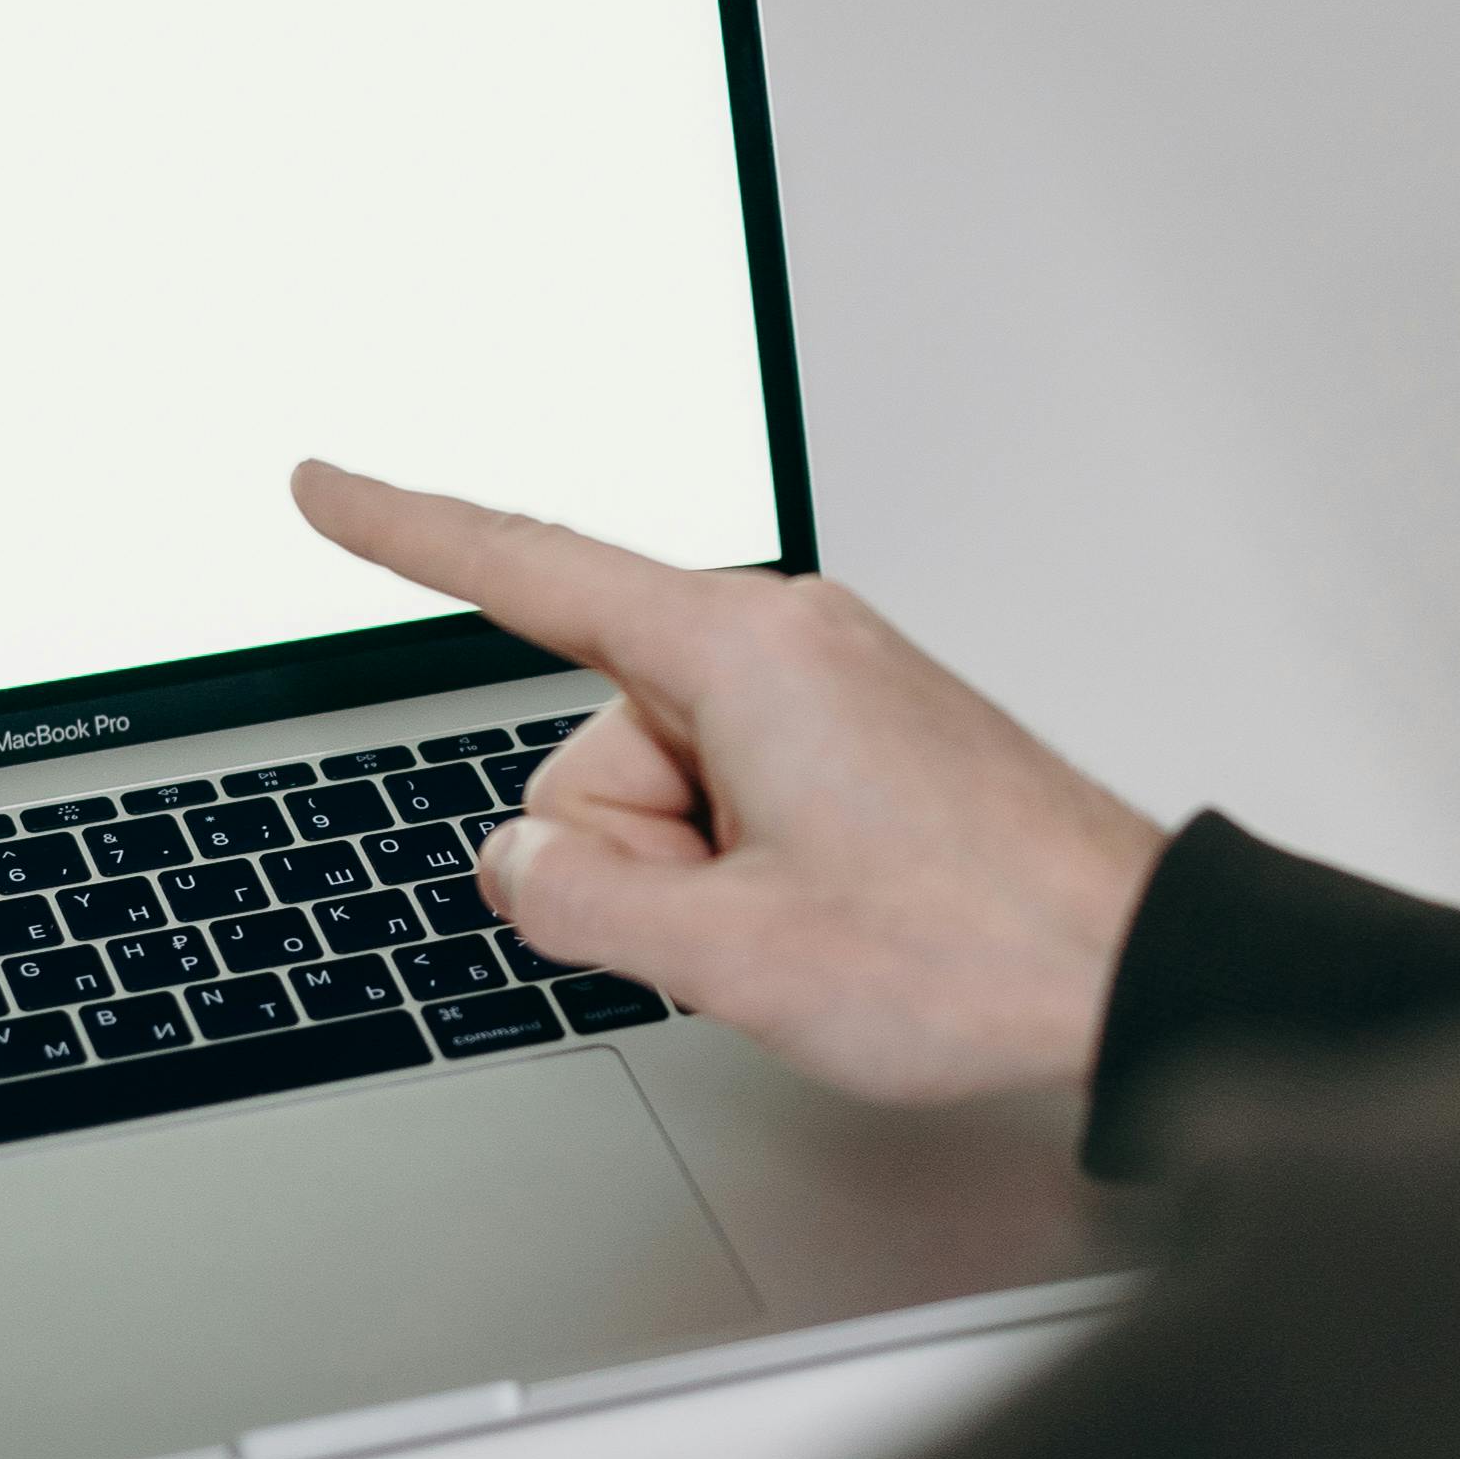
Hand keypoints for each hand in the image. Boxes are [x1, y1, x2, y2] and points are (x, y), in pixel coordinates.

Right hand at [295, 464, 1168, 1104]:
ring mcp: (826, 688)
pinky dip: (749, 866)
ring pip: (664, 788)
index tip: (326, 487)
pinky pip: (734, 795)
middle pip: (594, 744)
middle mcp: (785, 641)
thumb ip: (582, 898)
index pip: (530, 572)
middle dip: (637, 855)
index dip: (407, 532)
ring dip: (704, 876)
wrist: (1133, 970)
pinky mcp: (856, 737)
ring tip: (821, 923)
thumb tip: (524, 861)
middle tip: (753, 924)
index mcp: (743, 651)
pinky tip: (838, 912)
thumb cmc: (978, 946)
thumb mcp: (734, 953)